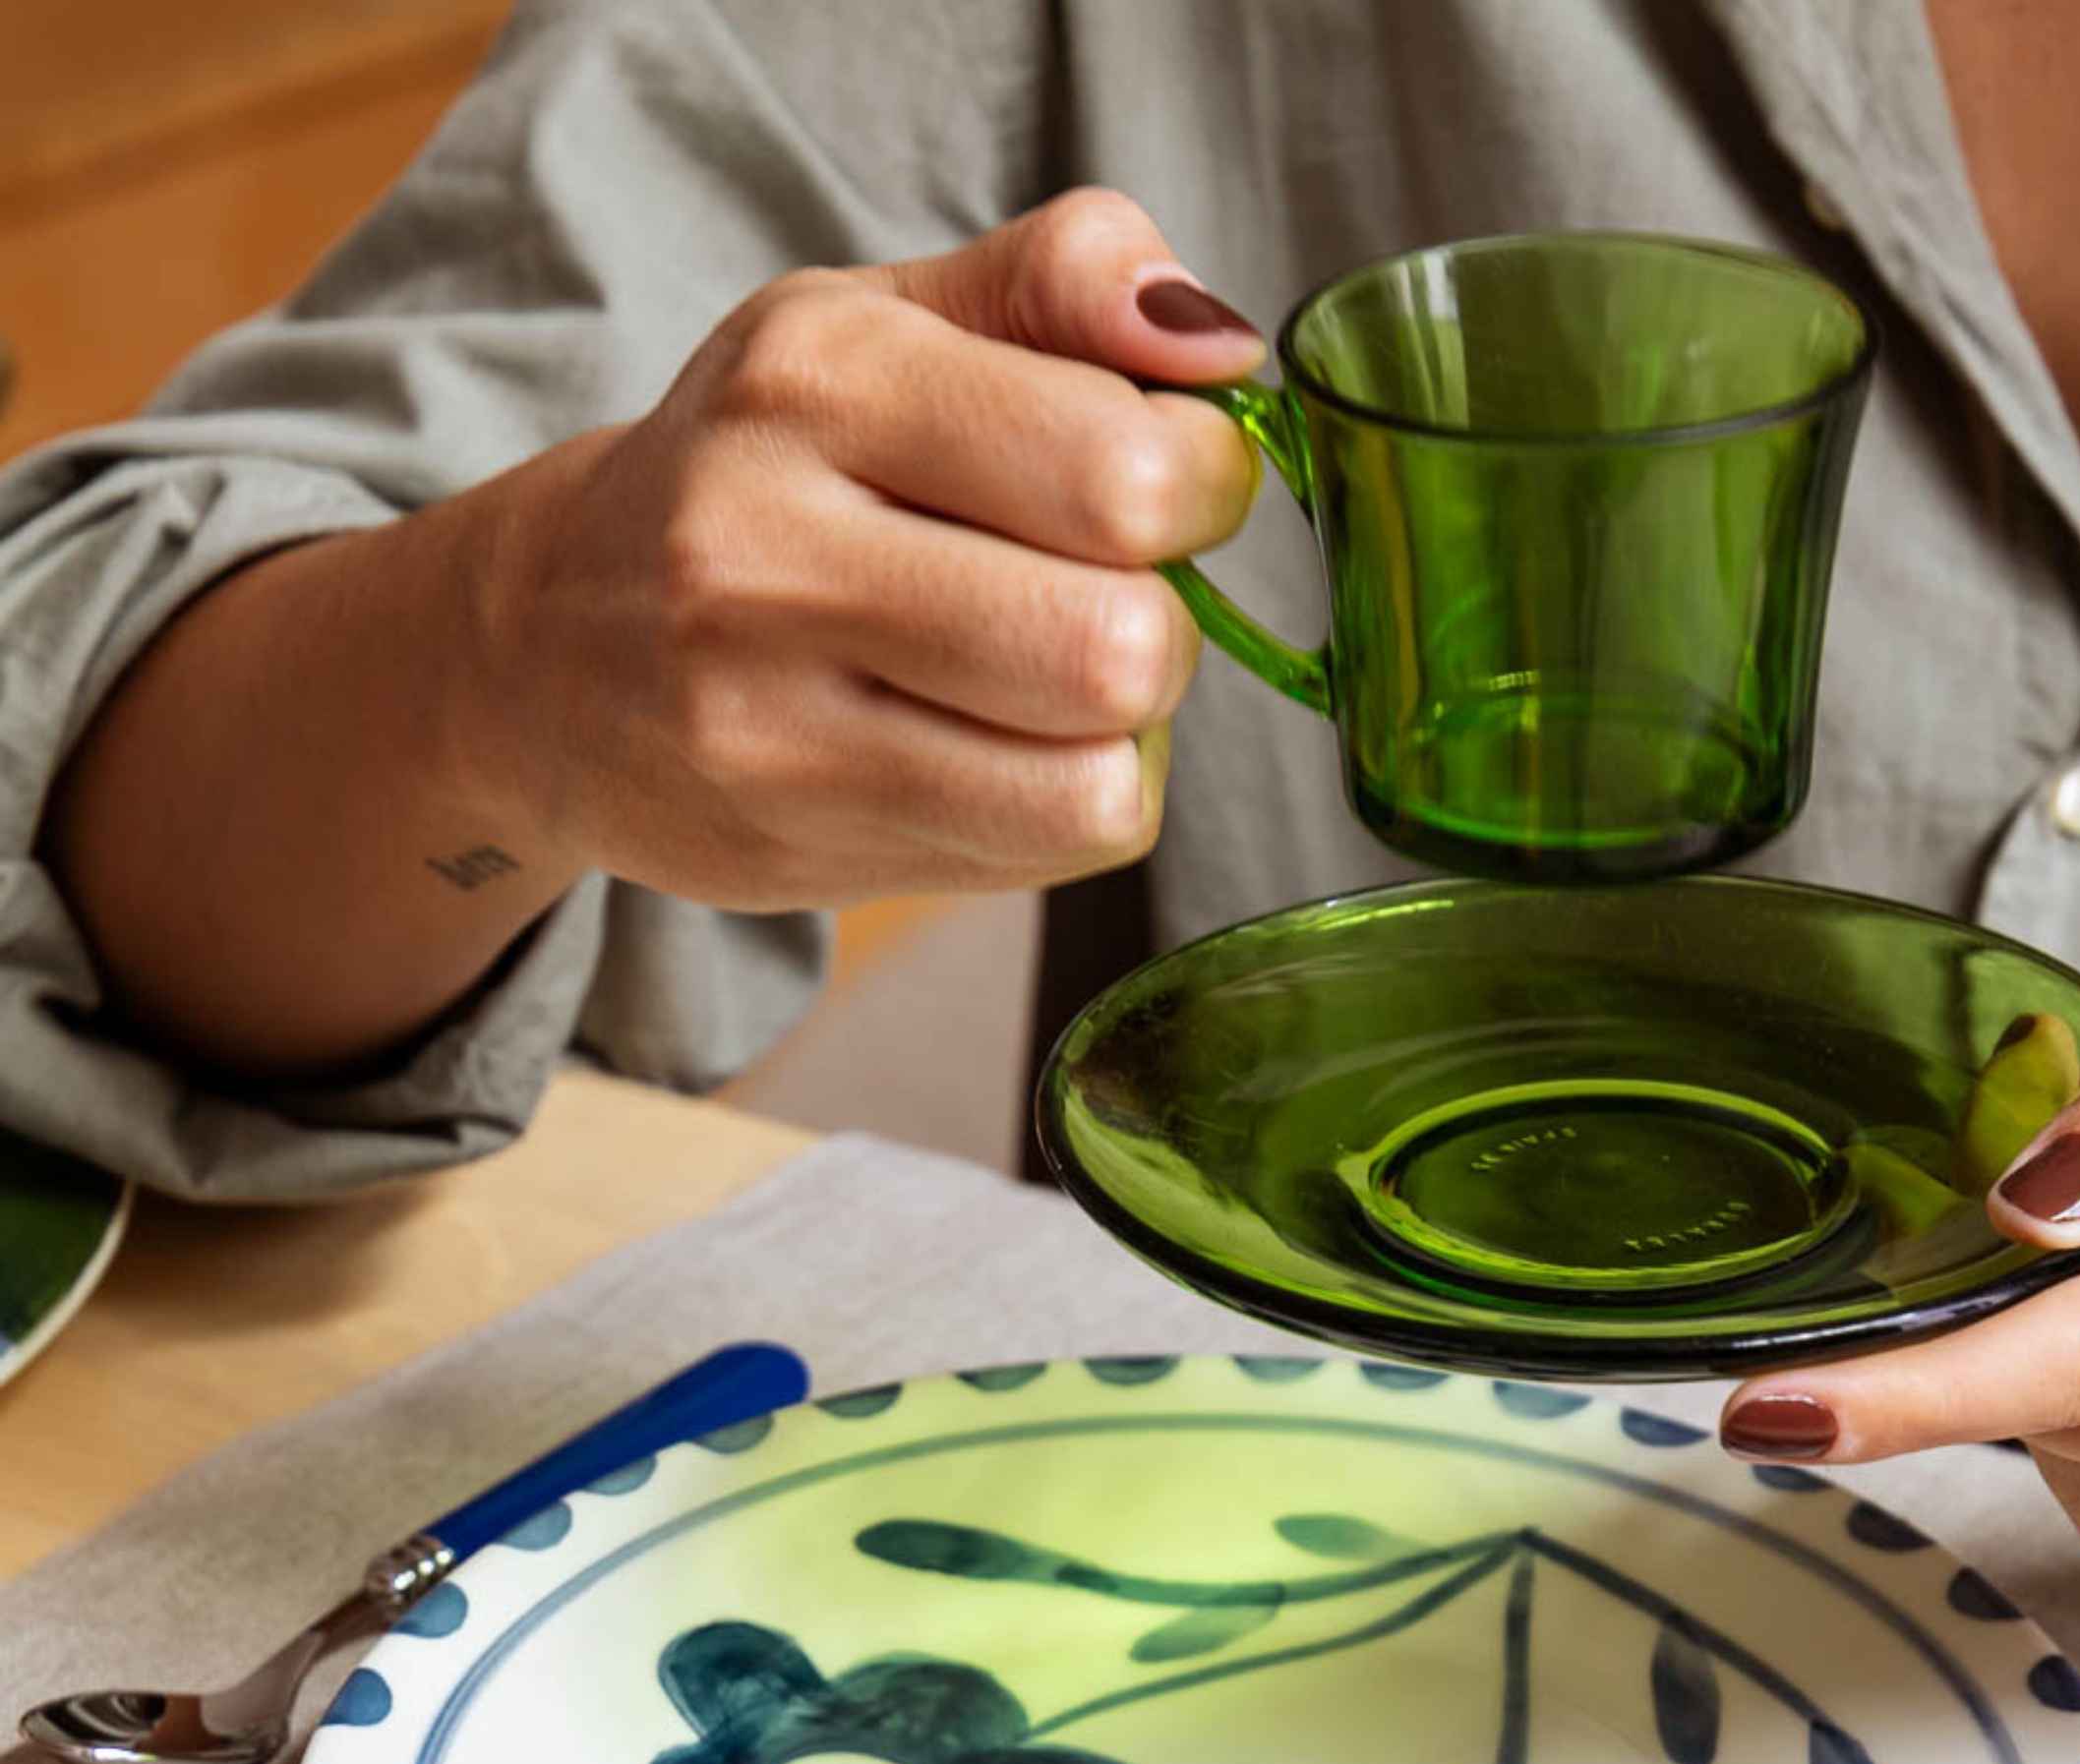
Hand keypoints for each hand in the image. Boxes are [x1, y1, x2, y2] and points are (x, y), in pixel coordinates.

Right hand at [469, 188, 1262, 907]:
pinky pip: (1043, 855)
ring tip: (1051, 688)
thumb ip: (1065, 282)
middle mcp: (770, 547)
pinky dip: (1067, 809)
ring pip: (1093, 782)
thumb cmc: (765, 471)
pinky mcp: (787, 842)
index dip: (1204, 487)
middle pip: (1118, 648)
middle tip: (1105, 602)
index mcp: (821, 375)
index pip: (1121, 469)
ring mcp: (766, 719)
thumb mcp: (888, 322)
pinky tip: (999, 756)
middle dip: (1163, 631)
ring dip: (1121, 740)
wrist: (544, 647)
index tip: (1171, 486)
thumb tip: (1224, 348)